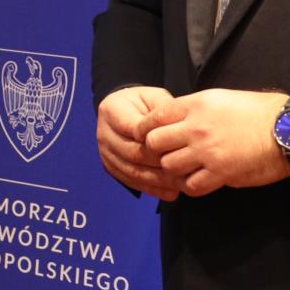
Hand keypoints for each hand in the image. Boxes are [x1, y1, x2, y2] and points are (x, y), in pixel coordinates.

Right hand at [97, 86, 178, 200]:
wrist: (125, 110)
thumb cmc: (144, 103)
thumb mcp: (154, 96)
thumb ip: (164, 110)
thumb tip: (177, 128)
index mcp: (111, 110)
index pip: (132, 128)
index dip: (154, 138)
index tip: (177, 144)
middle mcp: (104, 133)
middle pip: (132, 152)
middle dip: (159, 162)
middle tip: (185, 168)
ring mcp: (105, 152)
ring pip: (132, 171)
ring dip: (157, 180)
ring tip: (181, 184)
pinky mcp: (111, 167)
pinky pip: (131, 182)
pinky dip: (152, 189)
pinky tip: (170, 192)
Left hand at [140, 89, 289, 196]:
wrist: (288, 129)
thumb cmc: (260, 111)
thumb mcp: (221, 98)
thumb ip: (195, 109)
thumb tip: (176, 120)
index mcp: (196, 105)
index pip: (154, 117)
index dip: (146, 129)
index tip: (150, 137)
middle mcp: (196, 127)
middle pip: (154, 143)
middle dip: (157, 151)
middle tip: (167, 156)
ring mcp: (206, 151)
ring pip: (169, 166)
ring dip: (174, 171)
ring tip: (185, 170)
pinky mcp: (220, 173)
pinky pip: (191, 186)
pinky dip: (191, 186)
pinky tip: (199, 181)